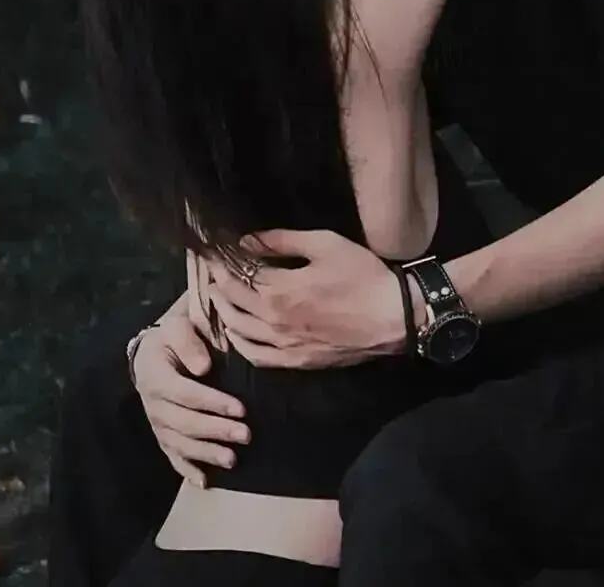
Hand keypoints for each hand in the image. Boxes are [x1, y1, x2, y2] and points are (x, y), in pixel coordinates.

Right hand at [131, 294, 249, 487]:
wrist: (153, 352)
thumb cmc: (172, 337)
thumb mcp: (177, 326)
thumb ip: (188, 341)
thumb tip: (203, 368)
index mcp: (155, 375)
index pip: (185, 393)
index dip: (213, 402)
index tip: (241, 408)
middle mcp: (153, 403)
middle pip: (184, 422)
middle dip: (216, 431)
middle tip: (246, 435)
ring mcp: (157, 422)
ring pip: (180, 443)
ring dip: (206, 454)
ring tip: (232, 460)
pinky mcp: (163, 434)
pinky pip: (172, 456)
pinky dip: (187, 470)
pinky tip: (205, 483)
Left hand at [204, 230, 405, 368]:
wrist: (393, 317)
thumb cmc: (362, 275)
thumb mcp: (325, 244)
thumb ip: (282, 241)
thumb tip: (246, 241)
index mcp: (279, 290)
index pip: (235, 275)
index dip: (219, 262)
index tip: (209, 251)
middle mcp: (273, 321)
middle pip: (230, 302)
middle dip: (215, 284)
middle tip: (209, 270)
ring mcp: (283, 345)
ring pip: (236, 330)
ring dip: (222, 311)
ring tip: (218, 295)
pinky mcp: (295, 362)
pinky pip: (254, 355)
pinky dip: (239, 341)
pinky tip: (236, 330)